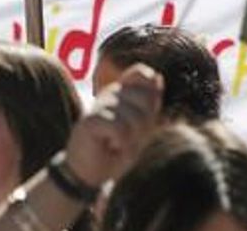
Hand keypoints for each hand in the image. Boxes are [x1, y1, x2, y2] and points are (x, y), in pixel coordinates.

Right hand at [64, 63, 162, 186]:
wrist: (91, 173)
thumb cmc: (117, 149)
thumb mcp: (141, 125)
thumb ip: (149, 101)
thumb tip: (157, 76)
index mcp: (123, 90)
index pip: (142, 74)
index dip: (151, 96)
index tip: (143, 118)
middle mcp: (110, 93)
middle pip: (146, 99)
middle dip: (145, 124)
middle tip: (130, 137)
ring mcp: (99, 105)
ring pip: (135, 118)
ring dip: (132, 138)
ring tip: (119, 144)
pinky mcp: (90, 120)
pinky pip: (120, 129)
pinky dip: (121, 144)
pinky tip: (111, 147)